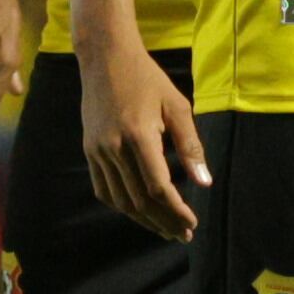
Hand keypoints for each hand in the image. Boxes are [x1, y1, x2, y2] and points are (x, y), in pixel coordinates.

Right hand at [83, 45, 208, 241]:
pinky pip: (103, 188)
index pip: (159, 187)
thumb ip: (190, 145)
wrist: (105, 58)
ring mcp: (98, 150)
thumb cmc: (148, 79)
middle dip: (163, 222)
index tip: (192, 223)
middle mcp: (114, 147)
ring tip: (165, 230)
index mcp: (139, 135)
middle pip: (140, 199)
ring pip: (120, 200)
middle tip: (184, 235)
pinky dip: (121, 206)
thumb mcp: (177, 106)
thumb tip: (205, 182)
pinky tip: (139, 213)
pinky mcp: (89, 150)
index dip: (176, 210)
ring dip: (144, 220)